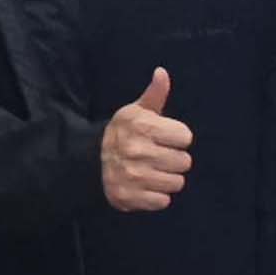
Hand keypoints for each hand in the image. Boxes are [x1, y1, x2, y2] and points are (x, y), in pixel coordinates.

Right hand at [101, 67, 191, 212]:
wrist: (89, 160)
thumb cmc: (123, 133)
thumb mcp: (136, 111)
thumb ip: (154, 94)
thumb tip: (162, 73)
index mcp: (142, 126)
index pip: (186, 137)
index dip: (178, 138)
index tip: (165, 138)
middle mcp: (136, 150)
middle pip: (184, 162)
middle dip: (175, 160)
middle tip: (159, 157)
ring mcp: (132, 175)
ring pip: (177, 183)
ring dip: (169, 180)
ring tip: (154, 172)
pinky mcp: (128, 197)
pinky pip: (162, 201)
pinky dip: (157, 197)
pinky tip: (146, 187)